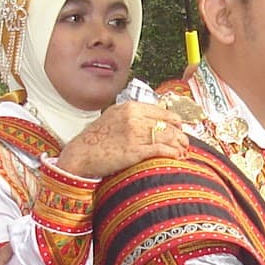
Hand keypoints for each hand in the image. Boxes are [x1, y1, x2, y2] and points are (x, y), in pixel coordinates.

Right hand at [56, 102, 189, 177]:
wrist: (80, 154)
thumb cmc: (96, 138)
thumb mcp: (113, 116)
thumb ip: (132, 114)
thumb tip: (152, 118)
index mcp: (130, 107)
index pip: (162, 111)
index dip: (175, 121)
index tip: (179, 129)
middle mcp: (134, 118)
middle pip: (168, 124)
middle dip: (181, 134)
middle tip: (185, 142)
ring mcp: (135, 134)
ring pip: (168, 136)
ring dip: (180, 144)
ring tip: (183, 151)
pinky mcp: (134, 151)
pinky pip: (161, 150)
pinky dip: (172, 153)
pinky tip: (176, 157)